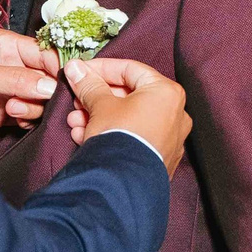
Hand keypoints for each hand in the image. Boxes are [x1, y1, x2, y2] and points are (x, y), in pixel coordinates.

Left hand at [0, 29, 62, 135]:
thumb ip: (18, 80)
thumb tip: (51, 87)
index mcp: (4, 45)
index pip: (43, 53)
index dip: (56, 67)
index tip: (66, 83)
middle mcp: (8, 65)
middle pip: (44, 78)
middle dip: (46, 91)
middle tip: (37, 100)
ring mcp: (5, 89)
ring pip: (37, 98)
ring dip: (32, 106)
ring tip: (13, 109)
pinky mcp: (0, 111)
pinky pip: (26, 115)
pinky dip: (28, 119)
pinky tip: (17, 119)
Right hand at [63, 58, 190, 176]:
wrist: (124, 183)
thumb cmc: (119, 136)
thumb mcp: (100, 105)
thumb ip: (89, 84)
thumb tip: (76, 68)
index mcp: (166, 92)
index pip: (130, 69)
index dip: (101, 68)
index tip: (81, 71)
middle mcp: (176, 113)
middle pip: (129, 96)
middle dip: (97, 98)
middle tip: (77, 101)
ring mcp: (170, 139)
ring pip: (129, 118)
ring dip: (99, 117)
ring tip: (76, 123)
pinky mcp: (160, 159)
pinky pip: (134, 138)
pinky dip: (112, 134)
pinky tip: (86, 138)